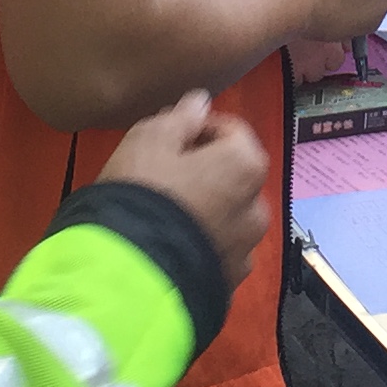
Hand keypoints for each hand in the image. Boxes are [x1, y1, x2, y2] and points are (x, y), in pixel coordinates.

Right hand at [97, 91, 270, 287]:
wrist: (129, 277)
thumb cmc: (141, 195)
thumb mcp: (149, 140)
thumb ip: (180, 118)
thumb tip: (201, 101)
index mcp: (245, 166)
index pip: (232, 131)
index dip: (199, 129)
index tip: (169, 137)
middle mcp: (257, 208)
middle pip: (235, 176)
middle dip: (206, 170)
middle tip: (164, 174)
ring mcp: (246, 251)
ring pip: (229, 218)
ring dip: (208, 210)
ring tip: (167, 214)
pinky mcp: (230, 284)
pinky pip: (219, 253)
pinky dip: (203, 245)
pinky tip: (172, 246)